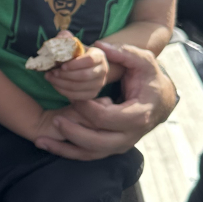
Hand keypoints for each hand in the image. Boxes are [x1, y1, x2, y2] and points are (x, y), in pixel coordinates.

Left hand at [35, 42, 176, 159]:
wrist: (160, 102)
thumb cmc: (150, 79)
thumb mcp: (143, 62)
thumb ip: (124, 53)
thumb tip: (100, 45)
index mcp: (138, 115)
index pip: (107, 118)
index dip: (87, 108)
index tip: (73, 97)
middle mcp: (130, 136)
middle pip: (97, 142)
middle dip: (73, 132)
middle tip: (55, 119)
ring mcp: (120, 145)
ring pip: (90, 154)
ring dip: (65, 149)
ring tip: (42, 140)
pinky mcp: (111, 148)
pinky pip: (87, 155)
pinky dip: (66, 153)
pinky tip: (46, 145)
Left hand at [44, 45, 109, 101]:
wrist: (85, 67)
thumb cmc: (77, 54)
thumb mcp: (72, 43)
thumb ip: (65, 38)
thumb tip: (58, 39)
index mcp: (99, 55)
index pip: (90, 60)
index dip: (74, 64)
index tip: (62, 66)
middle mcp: (103, 70)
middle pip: (85, 76)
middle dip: (65, 75)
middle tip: (52, 73)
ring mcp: (99, 84)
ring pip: (80, 87)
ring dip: (61, 84)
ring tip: (50, 78)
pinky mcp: (93, 94)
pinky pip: (77, 96)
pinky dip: (64, 91)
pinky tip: (55, 85)